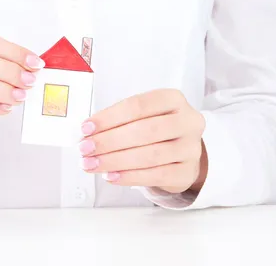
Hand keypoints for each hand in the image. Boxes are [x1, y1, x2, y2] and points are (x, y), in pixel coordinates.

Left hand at [78, 89, 207, 193]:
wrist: (183, 152)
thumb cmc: (156, 129)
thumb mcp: (143, 116)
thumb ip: (119, 121)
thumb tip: (88, 133)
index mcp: (173, 100)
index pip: (138, 105)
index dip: (109, 117)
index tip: (86, 128)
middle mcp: (187, 122)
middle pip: (144, 131)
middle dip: (109, 141)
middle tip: (85, 149)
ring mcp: (190, 148)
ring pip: (149, 155)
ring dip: (115, 160)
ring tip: (92, 164)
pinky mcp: (187, 172)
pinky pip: (156, 175)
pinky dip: (130, 176)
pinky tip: (111, 176)